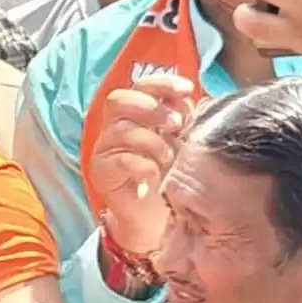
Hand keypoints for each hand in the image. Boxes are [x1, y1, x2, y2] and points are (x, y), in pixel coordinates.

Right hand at [83, 68, 193, 259]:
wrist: (156, 219)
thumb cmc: (169, 176)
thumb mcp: (183, 143)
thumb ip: (185, 121)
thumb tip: (199, 101)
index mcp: (136, 114)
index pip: (141, 86)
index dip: (162, 83)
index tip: (186, 89)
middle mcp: (116, 127)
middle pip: (120, 100)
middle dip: (152, 108)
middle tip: (176, 124)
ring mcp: (106, 149)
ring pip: (120, 129)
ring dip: (151, 140)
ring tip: (169, 157)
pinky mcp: (102, 173)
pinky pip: (118, 160)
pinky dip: (140, 163)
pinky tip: (154, 173)